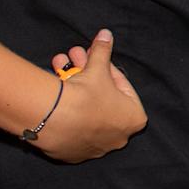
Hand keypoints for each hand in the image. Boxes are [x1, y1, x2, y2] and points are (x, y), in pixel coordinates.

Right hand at [34, 29, 146, 161]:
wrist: (55, 119)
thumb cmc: (87, 94)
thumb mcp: (98, 68)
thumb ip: (103, 51)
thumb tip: (106, 34)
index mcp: (134, 119)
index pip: (122, 87)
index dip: (106, 68)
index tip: (94, 58)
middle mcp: (118, 137)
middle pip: (102, 99)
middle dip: (87, 75)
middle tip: (75, 58)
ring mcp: (95, 149)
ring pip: (84, 111)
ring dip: (73, 87)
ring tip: (58, 65)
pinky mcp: (72, 154)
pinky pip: (70, 127)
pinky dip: (65, 110)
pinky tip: (55, 93)